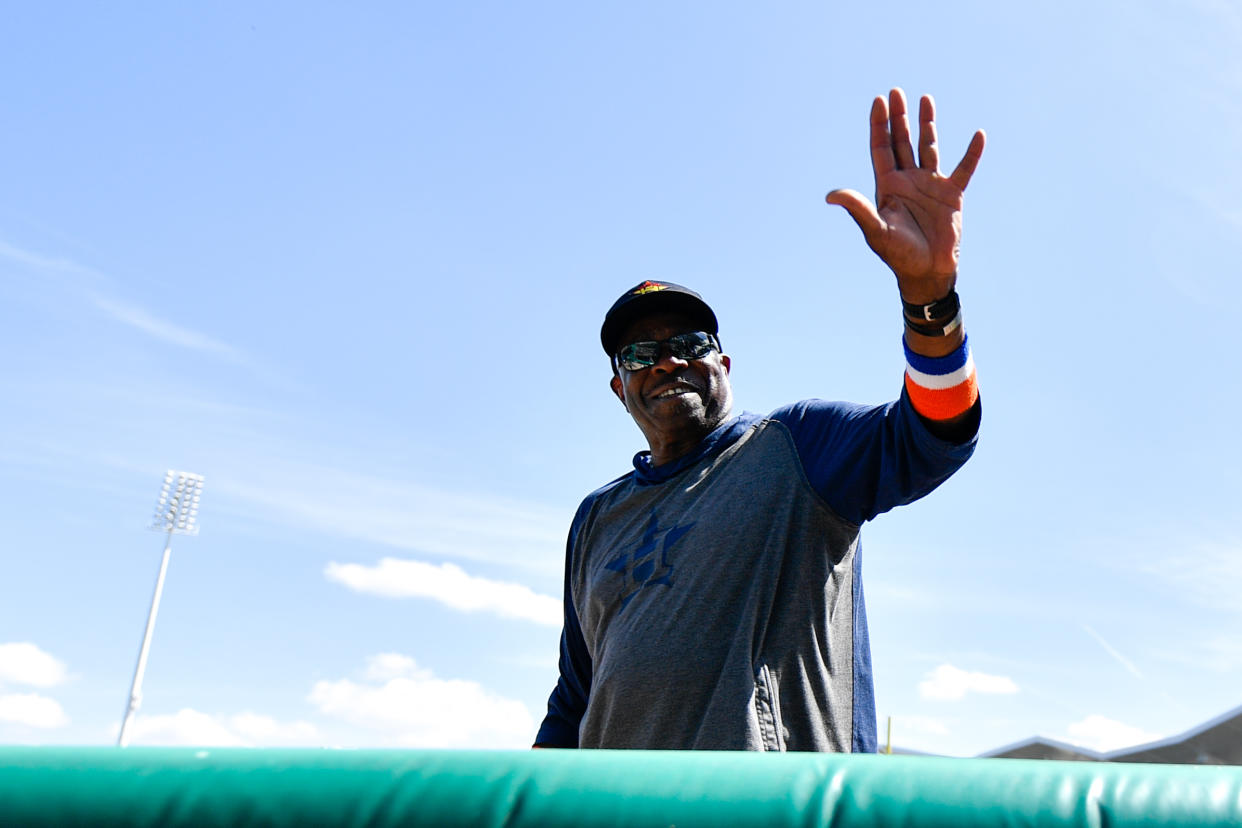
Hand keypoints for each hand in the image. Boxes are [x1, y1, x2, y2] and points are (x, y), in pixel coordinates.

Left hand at [826, 88, 984, 303]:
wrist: (926, 271)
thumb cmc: (898, 254)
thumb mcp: (876, 230)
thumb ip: (857, 208)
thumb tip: (830, 196)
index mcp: (887, 186)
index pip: (881, 147)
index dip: (880, 124)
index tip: (880, 101)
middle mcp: (907, 180)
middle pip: (901, 141)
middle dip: (899, 117)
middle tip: (896, 91)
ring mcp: (930, 185)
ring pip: (928, 147)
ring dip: (927, 124)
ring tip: (925, 98)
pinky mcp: (952, 194)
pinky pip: (964, 168)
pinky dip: (972, 153)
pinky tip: (978, 135)